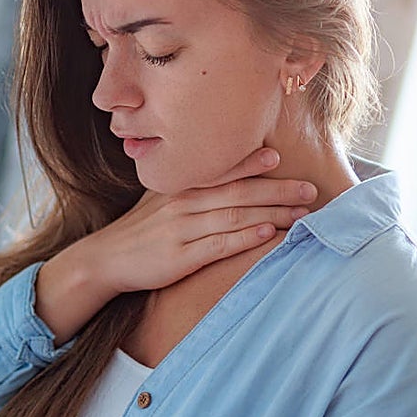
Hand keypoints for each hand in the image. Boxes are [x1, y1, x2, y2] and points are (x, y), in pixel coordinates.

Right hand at [83, 146, 315, 293]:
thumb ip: (188, 186)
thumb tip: (222, 174)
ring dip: (272, 214)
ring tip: (302, 214)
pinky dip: (246, 238)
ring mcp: (182, 230)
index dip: (251, 162)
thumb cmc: (140, 230)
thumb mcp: (159, 199)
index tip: (279, 157)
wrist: (106, 259)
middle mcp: (183, 203)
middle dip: (278, 190)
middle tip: (310, 189)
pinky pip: (220, 245)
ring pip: (235, 217)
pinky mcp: (181, 257)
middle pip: (238, 193)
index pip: (221, 170)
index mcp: (180, 186)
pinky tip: (269, 235)